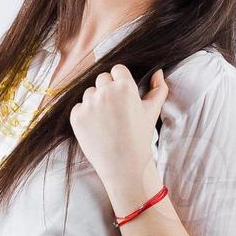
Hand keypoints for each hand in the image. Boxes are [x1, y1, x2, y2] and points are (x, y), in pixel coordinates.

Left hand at [68, 64, 166, 200]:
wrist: (123, 165)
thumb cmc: (140, 138)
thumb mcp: (153, 111)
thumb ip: (159, 89)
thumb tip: (158, 72)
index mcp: (124, 86)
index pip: (117, 69)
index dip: (120, 81)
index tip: (123, 94)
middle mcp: (104, 92)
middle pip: (102, 78)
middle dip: (108, 89)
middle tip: (116, 109)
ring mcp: (88, 104)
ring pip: (89, 93)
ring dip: (96, 101)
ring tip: (106, 120)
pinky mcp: (76, 116)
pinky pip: (79, 107)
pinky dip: (85, 115)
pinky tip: (96, 127)